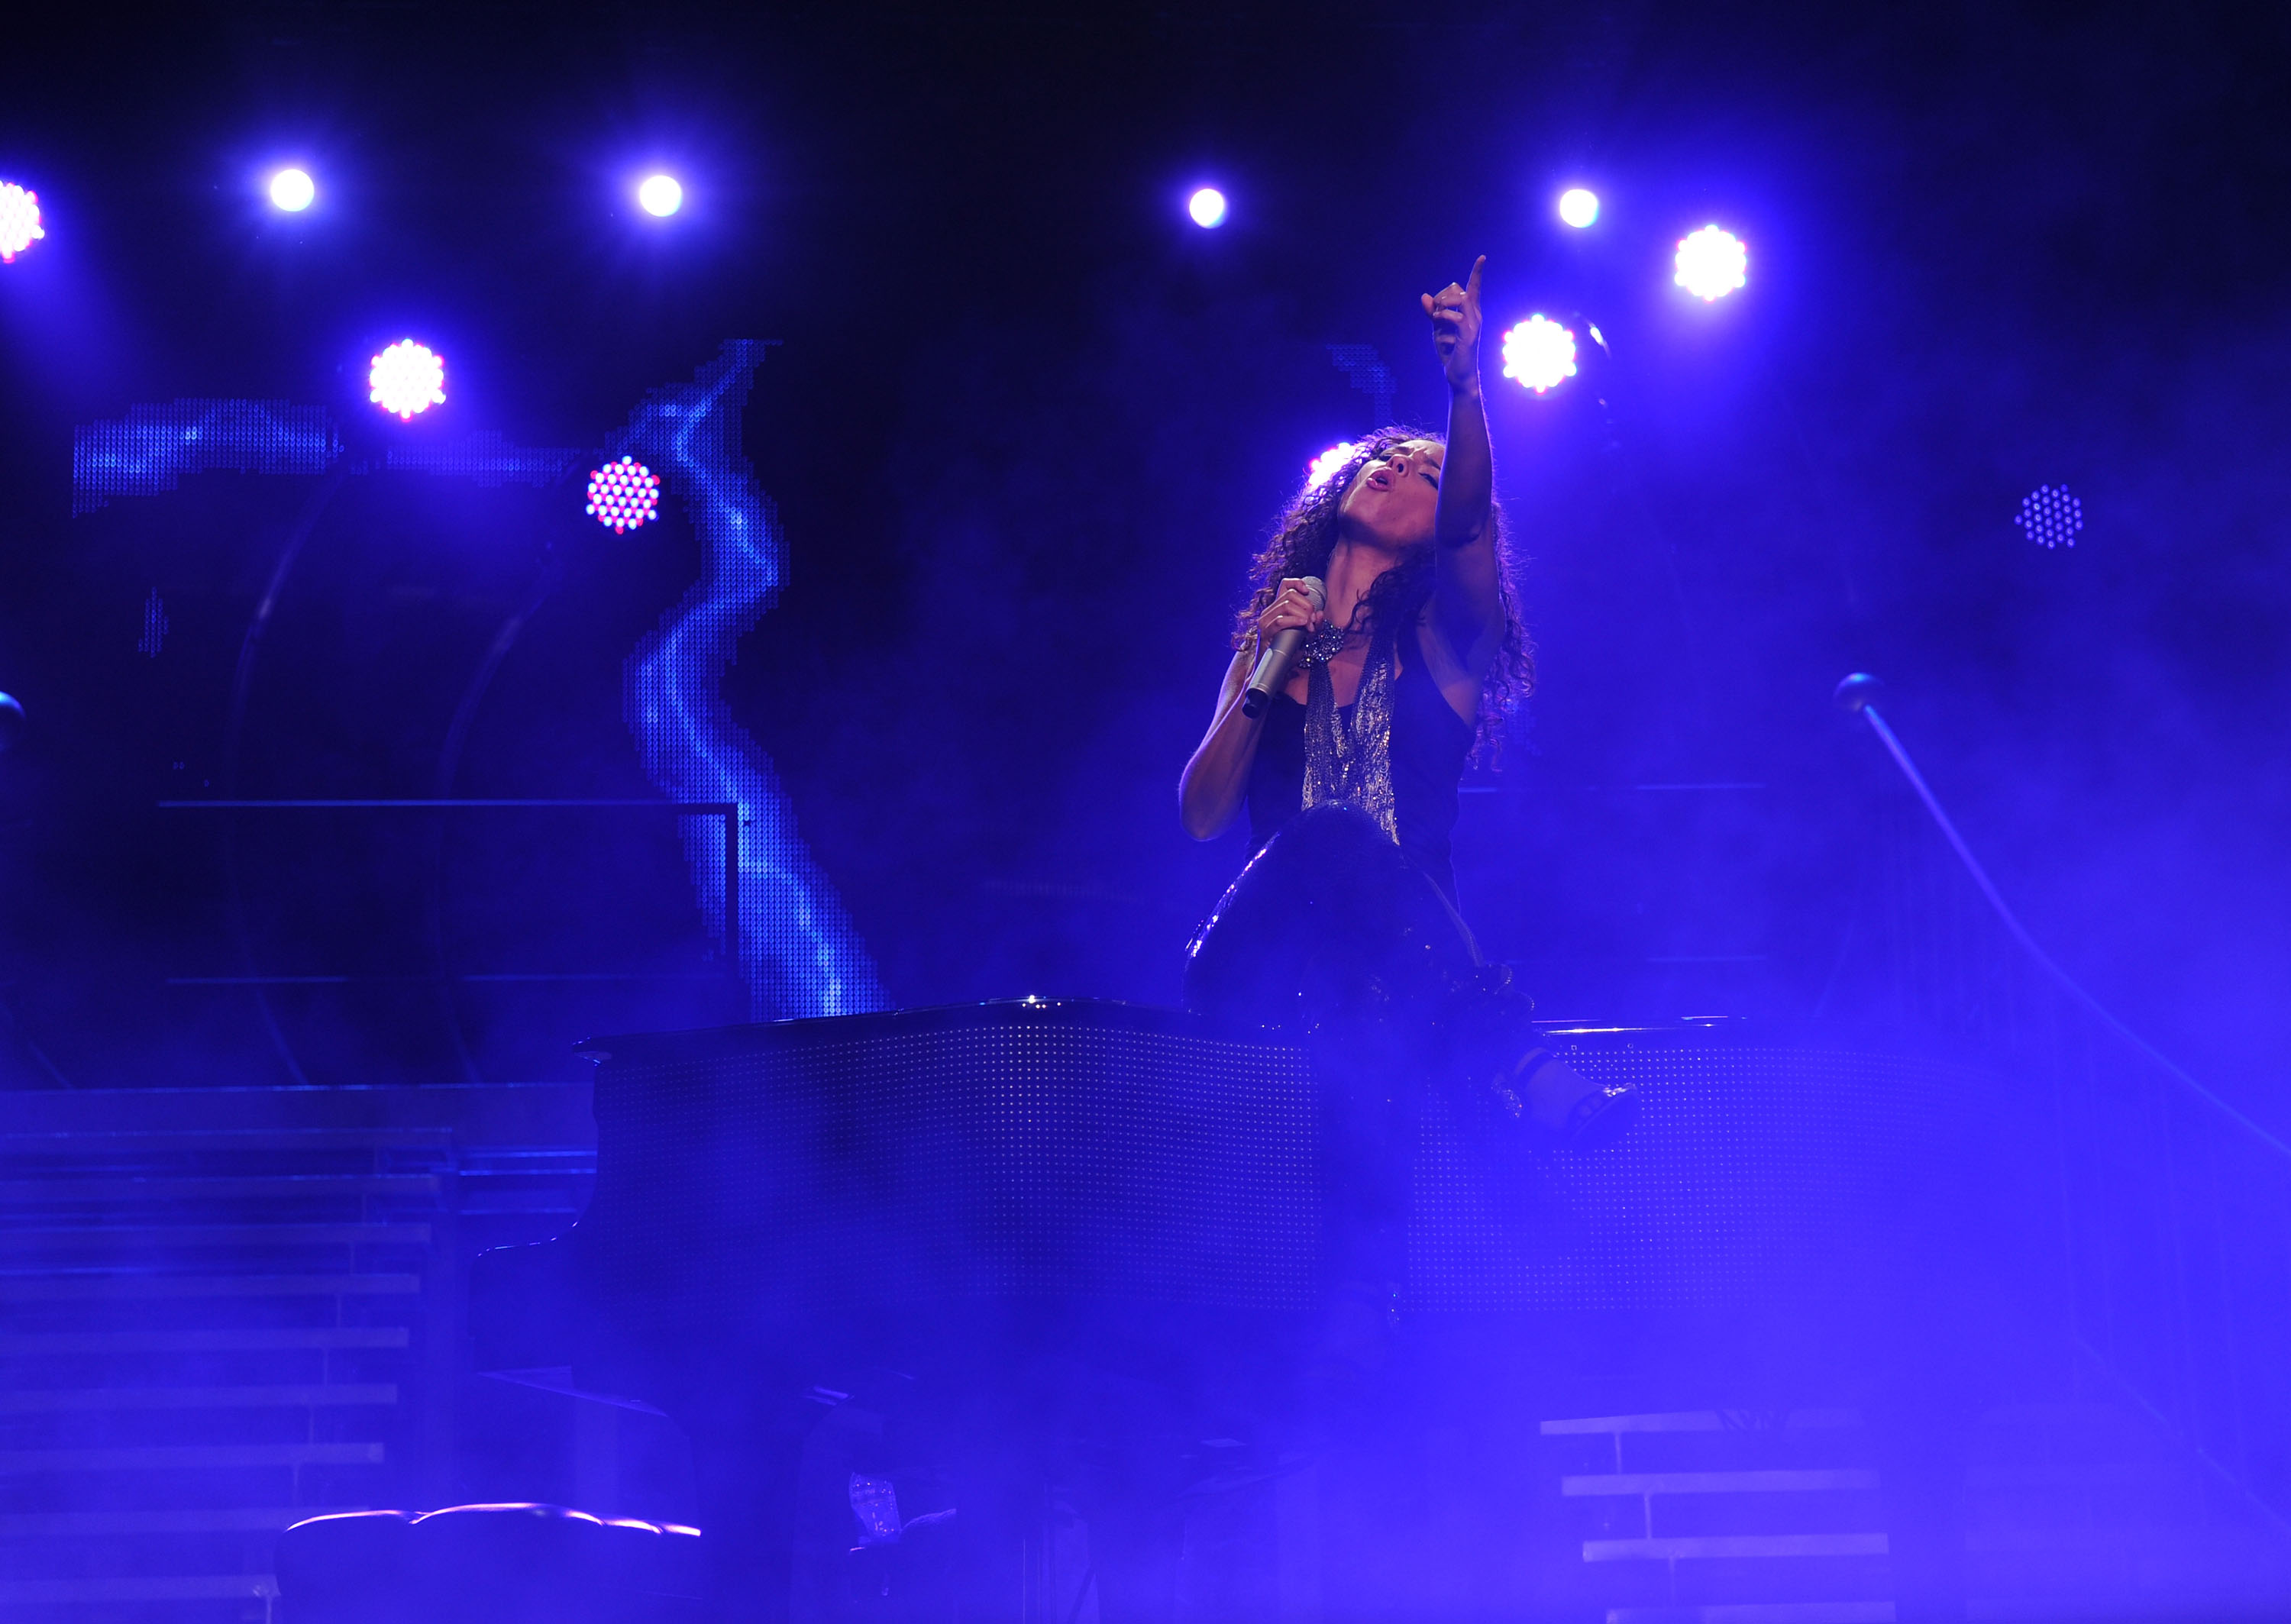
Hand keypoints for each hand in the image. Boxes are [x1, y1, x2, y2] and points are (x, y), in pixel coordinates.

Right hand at [1255, 578, 1325, 648]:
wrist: (1273, 668)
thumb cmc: (1287, 652)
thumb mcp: (1305, 637)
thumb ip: (1314, 626)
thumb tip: (1320, 614)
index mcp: (1277, 608)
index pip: (1284, 585)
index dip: (1297, 583)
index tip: (1307, 592)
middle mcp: (1269, 611)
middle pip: (1290, 594)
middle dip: (1307, 605)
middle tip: (1313, 621)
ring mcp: (1265, 621)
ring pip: (1287, 605)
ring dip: (1303, 614)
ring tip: (1309, 627)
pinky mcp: (1265, 632)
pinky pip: (1280, 621)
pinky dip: (1295, 620)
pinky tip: (1303, 624)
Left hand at [1421, 256, 1484, 392]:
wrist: (1457, 373)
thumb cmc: (1450, 350)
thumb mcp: (1437, 328)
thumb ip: (1432, 312)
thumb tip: (1424, 296)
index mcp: (1470, 311)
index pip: (1473, 287)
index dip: (1477, 272)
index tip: (1482, 257)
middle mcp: (1475, 314)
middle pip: (1458, 289)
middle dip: (1441, 296)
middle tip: (1434, 313)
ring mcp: (1474, 324)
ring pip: (1460, 299)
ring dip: (1442, 305)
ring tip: (1436, 318)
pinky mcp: (1469, 335)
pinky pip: (1455, 317)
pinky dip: (1443, 318)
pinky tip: (1439, 329)